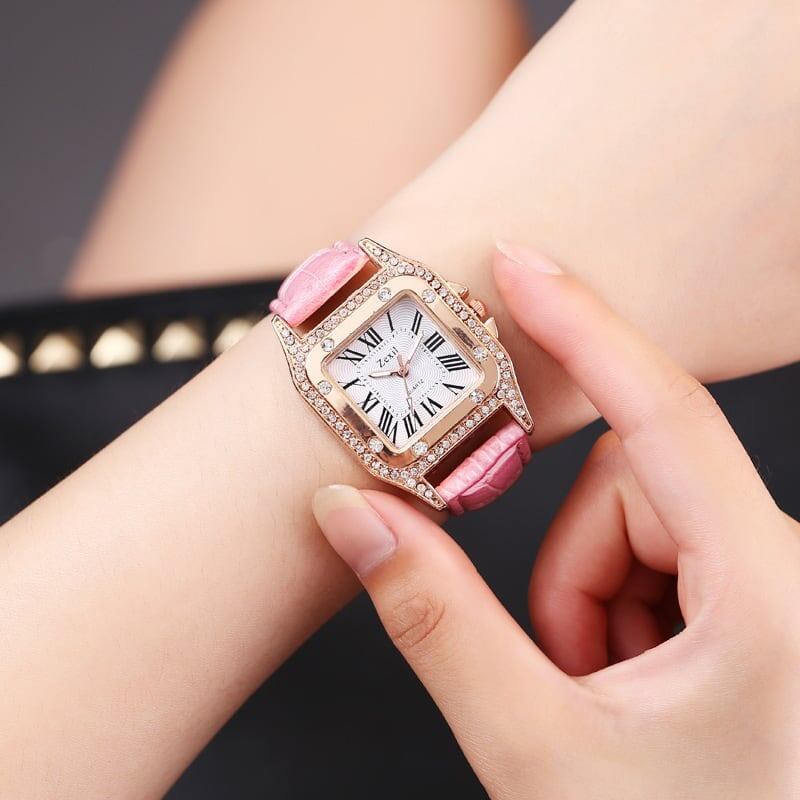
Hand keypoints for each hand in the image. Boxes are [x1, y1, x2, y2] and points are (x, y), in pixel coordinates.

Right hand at [312, 243, 799, 798]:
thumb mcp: (538, 751)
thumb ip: (432, 620)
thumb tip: (354, 515)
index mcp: (769, 595)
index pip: (663, 412)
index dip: (582, 325)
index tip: (522, 264)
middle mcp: (790, 569)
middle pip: (630, 486)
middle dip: (568, 571)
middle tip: (564, 668)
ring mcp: (779, 583)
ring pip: (637, 521)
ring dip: (591, 597)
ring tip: (603, 693)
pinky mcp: (762, 600)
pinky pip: (661, 553)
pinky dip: (620, 608)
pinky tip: (635, 687)